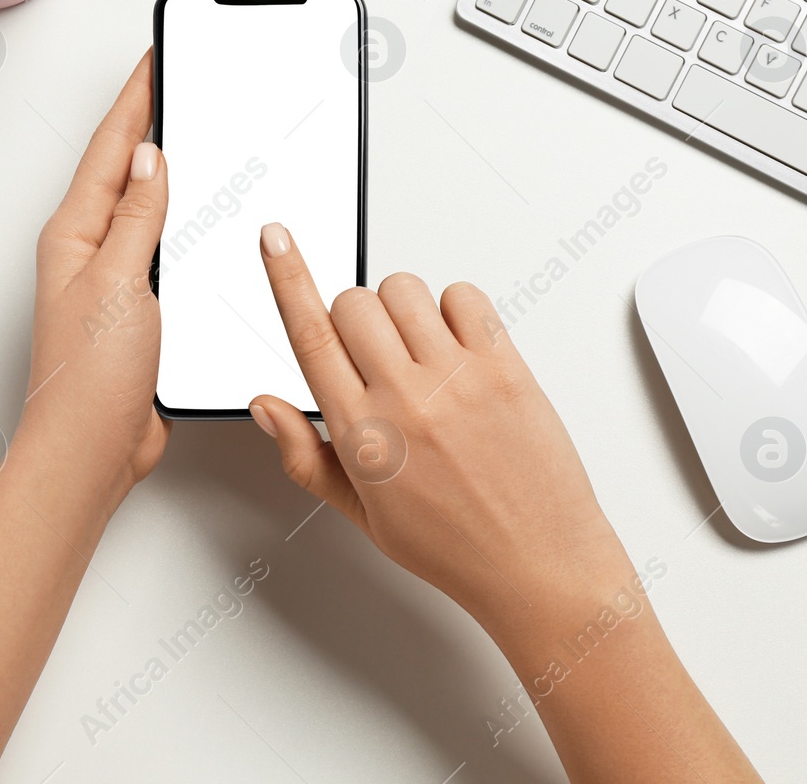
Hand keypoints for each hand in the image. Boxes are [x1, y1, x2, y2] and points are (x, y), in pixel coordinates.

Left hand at [17, 51, 169, 492]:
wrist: (89, 450)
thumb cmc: (87, 380)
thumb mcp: (118, 284)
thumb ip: (138, 219)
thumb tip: (151, 159)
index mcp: (75, 234)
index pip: (112, 149)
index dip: (136, 100)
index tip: (155, 60)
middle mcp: (90, 251)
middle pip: (125, 170)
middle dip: (151, 123)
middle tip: (177, 81)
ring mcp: (113, 279)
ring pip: (146, 209)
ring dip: (170, 173)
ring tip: (194, 131)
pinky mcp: (138, 308)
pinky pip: (161, 249)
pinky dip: (183, 225)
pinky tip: (202, 219)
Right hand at [248, 223, 634, 633]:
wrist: (539, 566)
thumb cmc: (456, 546)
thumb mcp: (363, 512)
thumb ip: (306, 455)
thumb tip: (267, 408)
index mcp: (361, 433)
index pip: (309, 334)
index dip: (285, 276)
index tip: (275, 239)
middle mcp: (405, 398)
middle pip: (353, 302)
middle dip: (354, 317)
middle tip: (375, 354)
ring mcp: (458, 378)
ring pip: (405, 289)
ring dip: (401, 309)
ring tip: (420, 352)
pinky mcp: (506, 367)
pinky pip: (465, 297)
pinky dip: (455, 310)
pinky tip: (457, 349)